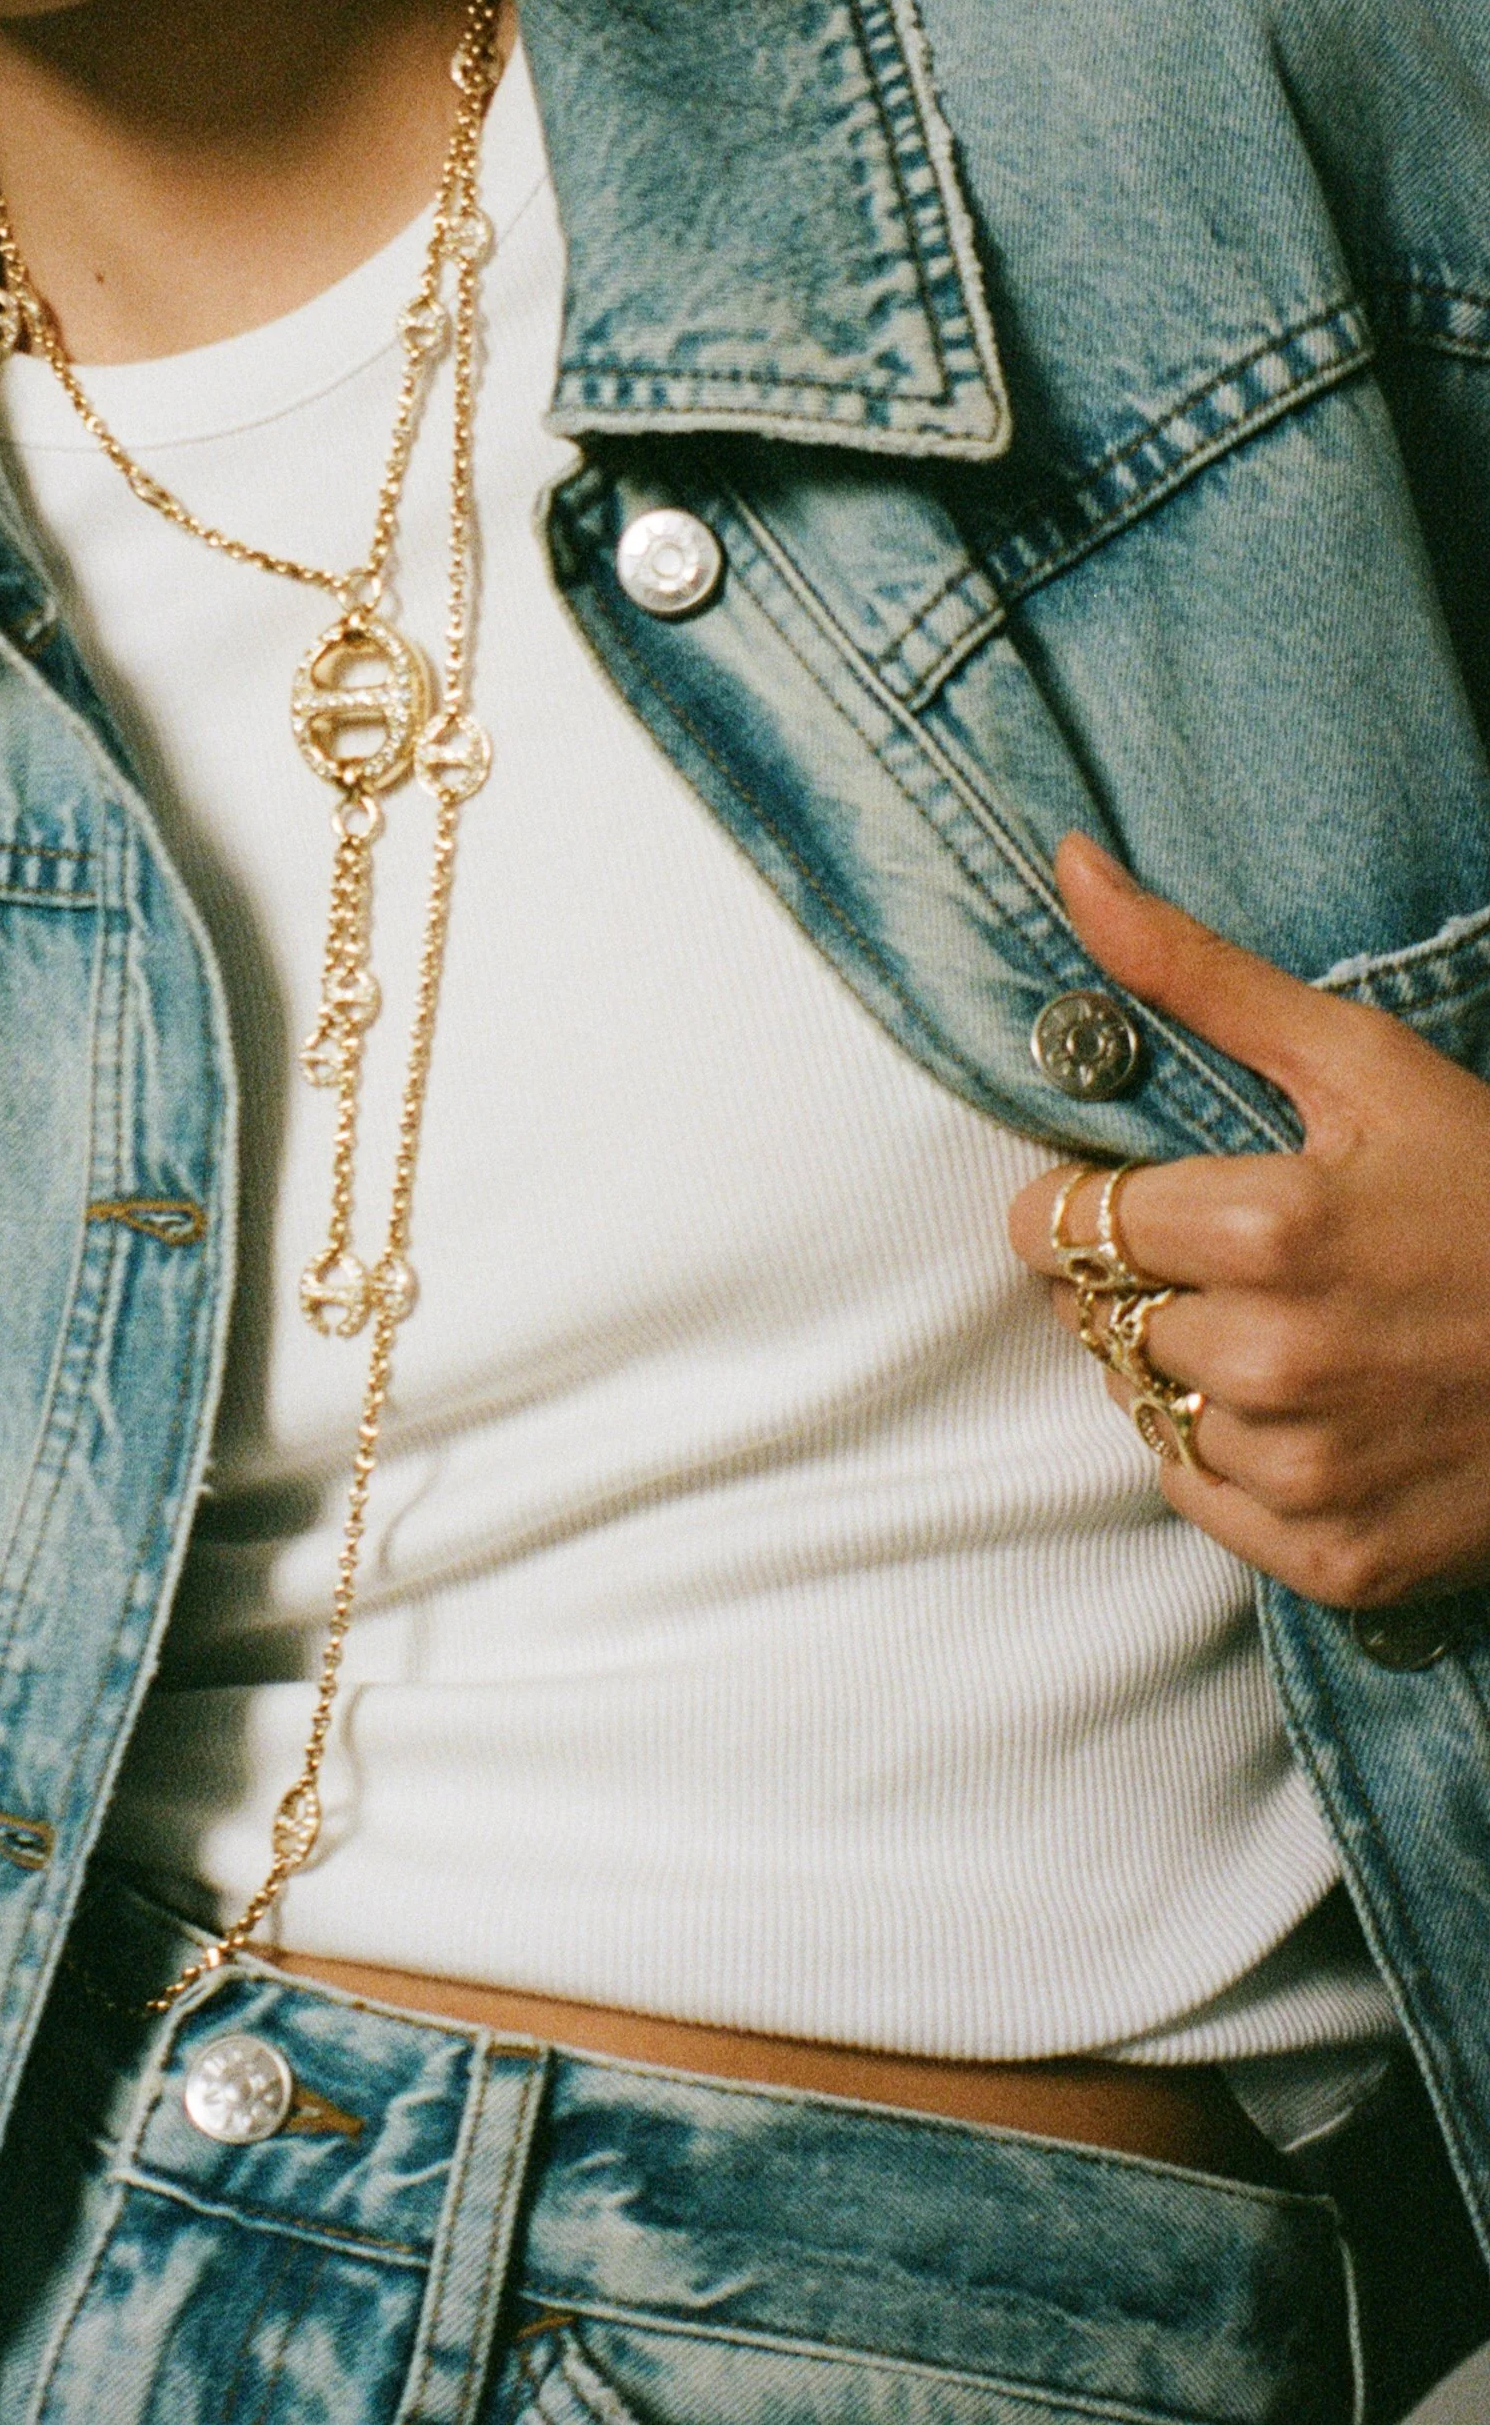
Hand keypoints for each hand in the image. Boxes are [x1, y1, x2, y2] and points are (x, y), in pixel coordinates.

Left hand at [1007, 836, 1489, 1610]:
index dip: (1087, 1205)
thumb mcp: (1361, 1063)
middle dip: (1149, 1284)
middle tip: (1254, 1264)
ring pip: (1148, 1406)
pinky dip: (1235, 1459)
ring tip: (1298, 1331)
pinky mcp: (1333, 1556)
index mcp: (1267, 1231)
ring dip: (1191, 1371)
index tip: (1146, 1199)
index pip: (1061, 1224)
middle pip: (1102, 1317)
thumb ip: (1199, 976)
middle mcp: (1272, 1360)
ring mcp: (1304, 1469)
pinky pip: (1202, 1497)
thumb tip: (1070, 868)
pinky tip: (1317, 1408)